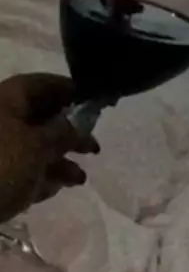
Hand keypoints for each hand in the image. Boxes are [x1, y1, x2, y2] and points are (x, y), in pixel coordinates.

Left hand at [0, 74, 99, 223]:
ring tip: (80, 178)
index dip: (71, 91)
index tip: (96, 103)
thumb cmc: (1, 165)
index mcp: (8, 98)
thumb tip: (76, 124)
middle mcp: (1, 117)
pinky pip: (21, 169)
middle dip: (69, 133)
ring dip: (59, 160)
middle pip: (41, 117)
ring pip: (33, 146)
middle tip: (93, 146)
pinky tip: (60, 187)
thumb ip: (64, 131)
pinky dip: (41, 175)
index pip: (44, 84)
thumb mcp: (39, 145)